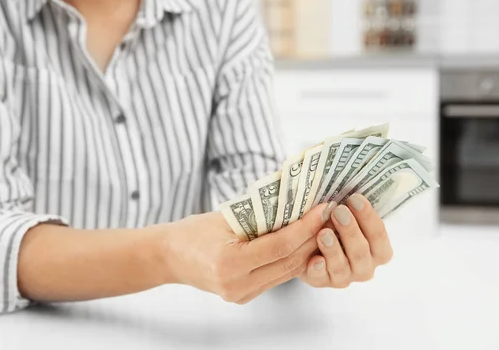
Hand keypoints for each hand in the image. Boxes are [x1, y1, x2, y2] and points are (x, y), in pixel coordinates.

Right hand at [165, 204, 330, 303]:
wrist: (169, 256)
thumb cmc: (193, 231)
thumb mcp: (226, 217)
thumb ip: (259, 216)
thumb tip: (297, 202)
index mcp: (229, 263)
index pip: (279, 246)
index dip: (305, 227)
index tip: (322, 209)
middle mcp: (236, 284)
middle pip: (288, 262)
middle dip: (312, 238)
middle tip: (329, 216)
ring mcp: (240, 294)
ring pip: (286, 272)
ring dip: (306, 250)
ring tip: (320, 227)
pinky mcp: (244, 296)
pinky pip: (275, 277)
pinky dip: (290, 259)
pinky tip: (302, 243)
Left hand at [301, 194, 393, 287]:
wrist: (309, 246)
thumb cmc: (335, 226)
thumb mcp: (346, 216)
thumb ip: (350, 208)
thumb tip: (348, 189)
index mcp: (377, 250)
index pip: (379, 235)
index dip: (368, 217)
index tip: (355, 198)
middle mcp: (364, 267)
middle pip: (361, 252)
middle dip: (350, 231)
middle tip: (339, 211)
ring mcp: (344, 277)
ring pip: (342, 267)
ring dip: (333, 249)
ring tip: (323, 233)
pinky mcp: (322, 281)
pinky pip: (321, 278)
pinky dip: (318, 269)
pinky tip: (314, 259)